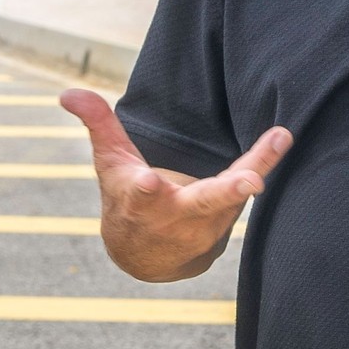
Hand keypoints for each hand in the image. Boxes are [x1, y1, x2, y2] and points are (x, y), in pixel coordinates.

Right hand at [60, 88, 291, 282]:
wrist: (145, 255)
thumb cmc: (125, 198)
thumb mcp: (110, 163)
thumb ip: (98, 124)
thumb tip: (67, 93)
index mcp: (139, 201)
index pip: (140, 196)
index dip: (144, 191)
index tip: (149, 182)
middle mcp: (174, 216)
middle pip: (201, 204)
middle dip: (224, 194)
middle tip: (250, 183)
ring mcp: (204, 223)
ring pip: (233, 196)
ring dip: (256, 170)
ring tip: (279, 138)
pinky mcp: (225, 221)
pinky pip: (246, 194)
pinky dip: (265, 166)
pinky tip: (282, 139)